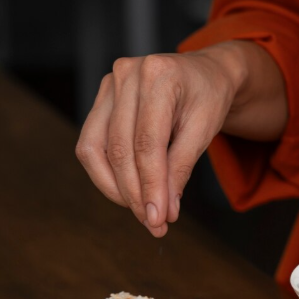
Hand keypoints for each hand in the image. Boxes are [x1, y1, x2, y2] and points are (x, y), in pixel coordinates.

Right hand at [75, 41, 285, 237]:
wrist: (204, 74)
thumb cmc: (207, 99)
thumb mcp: (205, 132)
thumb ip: (181, 170)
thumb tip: (163, 211)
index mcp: (159, 76)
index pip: (147, 143)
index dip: (150, 186)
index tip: (159, 220)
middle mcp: (127, 75)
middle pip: (119, 150)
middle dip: (135, 194)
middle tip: (154, 224)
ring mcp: (109, 85)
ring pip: (95, 151)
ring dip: (116, 189)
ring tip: (142, 211)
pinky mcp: (100, 100)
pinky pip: (91, 145)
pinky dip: (107, 175)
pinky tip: (129, 192)